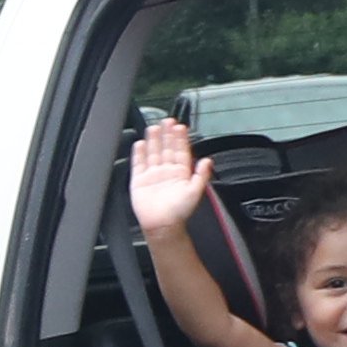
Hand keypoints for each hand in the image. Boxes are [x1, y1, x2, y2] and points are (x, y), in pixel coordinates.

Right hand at [124, 111, 205, 239]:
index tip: (179, 126)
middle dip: (167, 134)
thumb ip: (202, 175)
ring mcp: (153, 175)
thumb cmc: (180, 212)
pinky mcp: (140, 181)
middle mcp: (167, 172)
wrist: (163, 225)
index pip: (181, 151)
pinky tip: (140, 144)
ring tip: (154, 127)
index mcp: (181, 173)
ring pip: (153, 153)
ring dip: (154, 140)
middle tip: (167, 121)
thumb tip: (208, 161)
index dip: (180, 138)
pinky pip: (138, 164)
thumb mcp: (196, 192)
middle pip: (167, 148)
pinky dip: (139, 154)